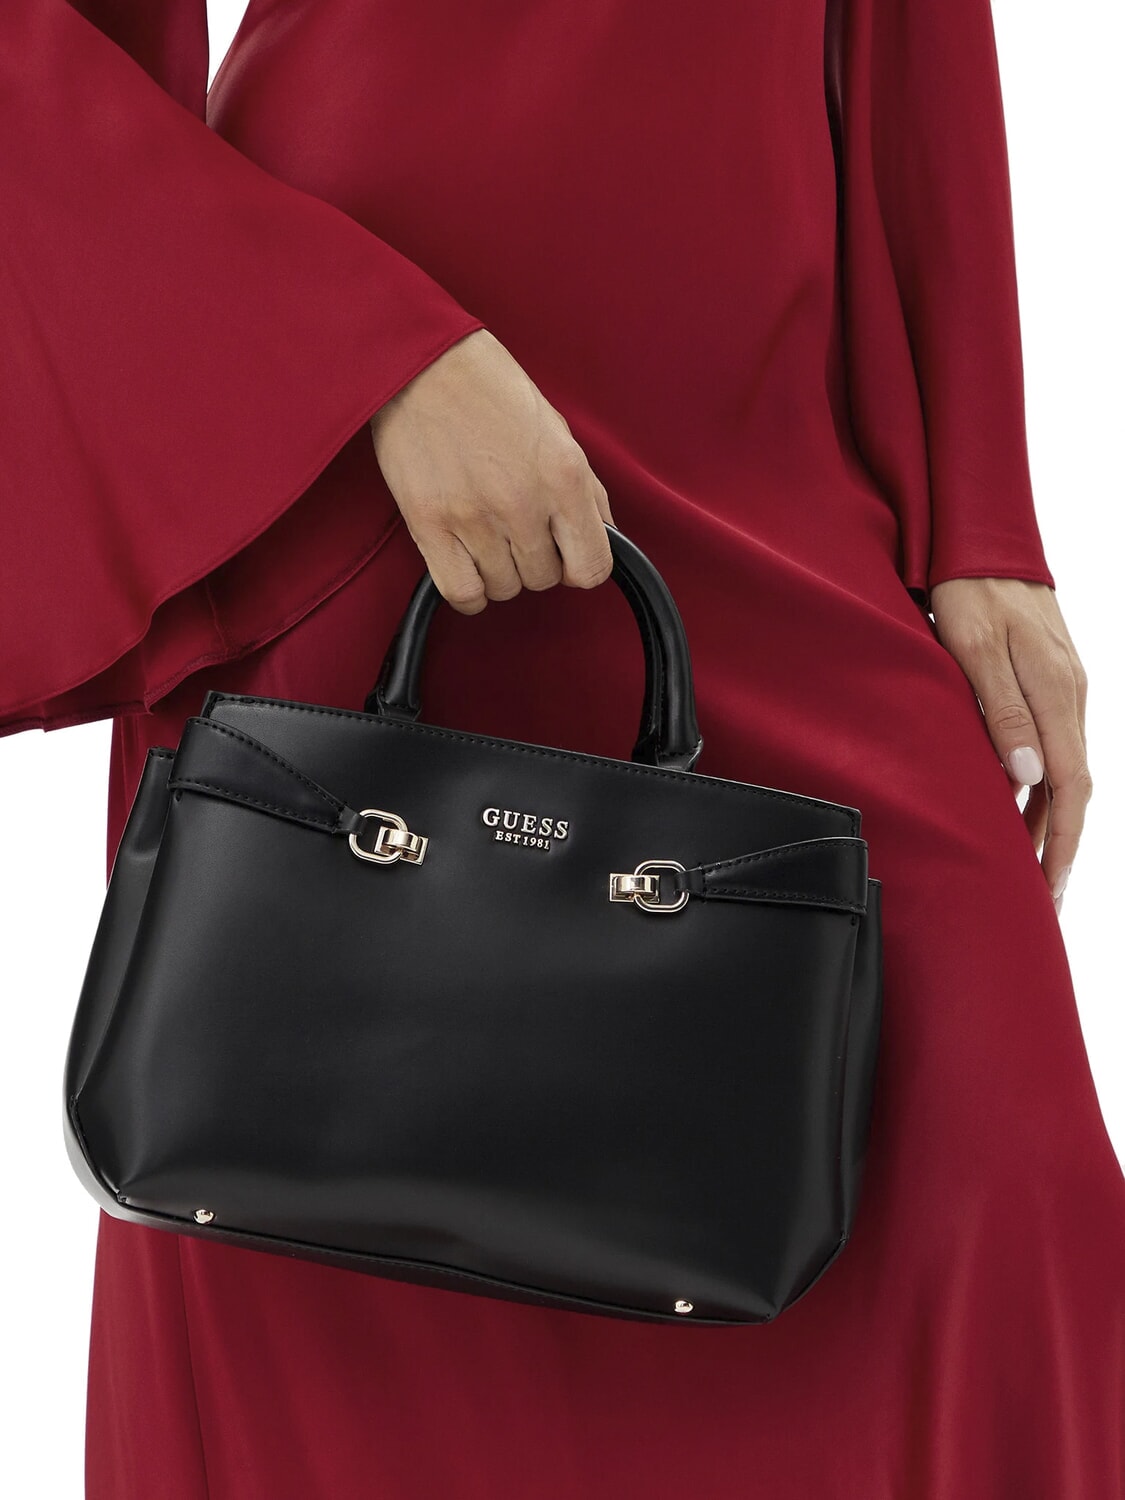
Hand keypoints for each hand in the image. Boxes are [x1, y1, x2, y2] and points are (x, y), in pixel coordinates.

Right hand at [368, 328, 614, 613]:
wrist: (420, 362)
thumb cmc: (489, 389)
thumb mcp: (556, 430)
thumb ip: (585, 490)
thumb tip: (604, 537)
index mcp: (563, 476)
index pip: (591, 568)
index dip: (579, 566)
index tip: (565, 554)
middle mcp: (523, 504)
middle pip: (543, 579)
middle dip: (535, 561)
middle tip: (516, 528)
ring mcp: (474, 519)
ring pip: (504, 588)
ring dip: (500, 571)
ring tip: (488, 535)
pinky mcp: (429, 526)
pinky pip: (462, 593)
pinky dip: (470, 591)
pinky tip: (468, 566)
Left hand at [928, 576, 1091, 914]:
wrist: (986, 541)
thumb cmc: (973, 591)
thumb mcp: (974, 648)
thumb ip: (1003, 712)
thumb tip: (1029, 777)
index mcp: (1057, 694)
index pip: (1070, 788)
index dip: (1062, 843)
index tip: (1052, 888)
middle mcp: (1070, 697)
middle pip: (1073, 789)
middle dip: (1061, 846)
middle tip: (1043, 897)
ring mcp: (1064, 689)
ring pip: (1064, 771)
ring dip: (1050, 821)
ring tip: (1031, 868)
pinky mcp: (1051, 682)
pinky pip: (1053, 747)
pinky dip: (1041, 787)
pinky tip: (1018, 809)